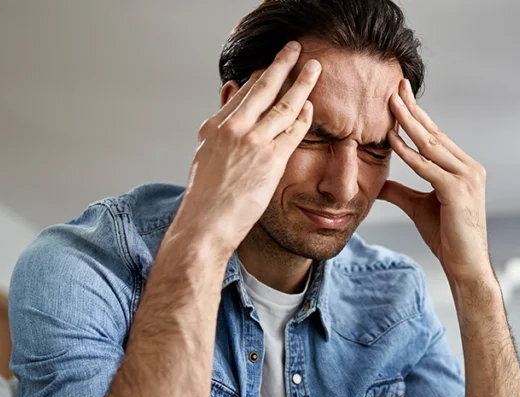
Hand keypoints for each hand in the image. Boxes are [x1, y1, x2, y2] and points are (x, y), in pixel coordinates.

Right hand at [172, 41, 319, 255]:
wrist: (205, 224)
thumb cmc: (207, 197)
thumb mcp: (206, 154)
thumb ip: (221, 125)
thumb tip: (231, 94)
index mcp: (215, 126)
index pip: (243, 92)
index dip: (262, 76)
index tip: (275, 65)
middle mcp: (233, 128)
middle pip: (263, 87)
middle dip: (282, 64)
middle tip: (296, 49)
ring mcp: (252, 142)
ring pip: (283, 104)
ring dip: (301, 83)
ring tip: (314, 68)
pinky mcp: (270, 160)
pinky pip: (293, 131)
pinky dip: (304, 116)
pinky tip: (312, 105)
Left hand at [379, 79, 492, 284]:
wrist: (465, 266)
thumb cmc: (447, 238)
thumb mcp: (419, 207)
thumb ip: (401, 192)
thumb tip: (379, 183)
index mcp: (464, 168)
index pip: (436, 136)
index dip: (417, 116)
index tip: (400, 96)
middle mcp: (469, 168)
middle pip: (434, 133)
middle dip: (413, 109)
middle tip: (395, 86)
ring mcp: (466, 178)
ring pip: (431, 145)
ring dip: (408, 122)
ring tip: (390, 102)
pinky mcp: (457, 190)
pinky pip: (426, 167)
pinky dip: (408, 153)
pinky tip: (392, 139)